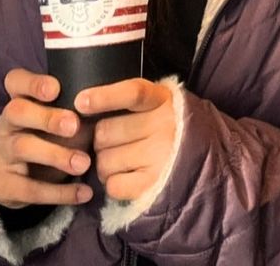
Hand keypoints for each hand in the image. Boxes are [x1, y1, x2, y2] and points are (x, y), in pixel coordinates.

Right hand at [0, 69, 93, 208]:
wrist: (16, 177)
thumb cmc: (50, 135)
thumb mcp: (60, 116)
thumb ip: (78, 106)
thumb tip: (113, 99)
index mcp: (22, 99)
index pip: (15, 81)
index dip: (32, 83)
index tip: (56, 88)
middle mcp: (8, 123)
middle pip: (17, 112)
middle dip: (47, 117)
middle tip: (74, 125)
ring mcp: (2, 152)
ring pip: (22, 148)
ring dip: (56, 155)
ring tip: (84, 163)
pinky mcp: (3, 184)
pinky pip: (28, 189)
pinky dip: (59, 192)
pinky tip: (84, 193)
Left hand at [76, 79, 175, 201]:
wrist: (198, 154)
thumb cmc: (163, 124)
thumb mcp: (154, 102)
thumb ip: (126, 101)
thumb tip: (82, 106)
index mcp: (161, 99)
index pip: (132, 93)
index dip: (105, 97)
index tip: (80, 102)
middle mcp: (164, 124)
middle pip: (105, 132)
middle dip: (100, 140)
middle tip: (114, 142)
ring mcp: (161, 154)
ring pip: (104, 161)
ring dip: (104, 164)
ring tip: (121, 160)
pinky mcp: (155, 182)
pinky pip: (114, 185)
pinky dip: (113, 183)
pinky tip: (126, 176)